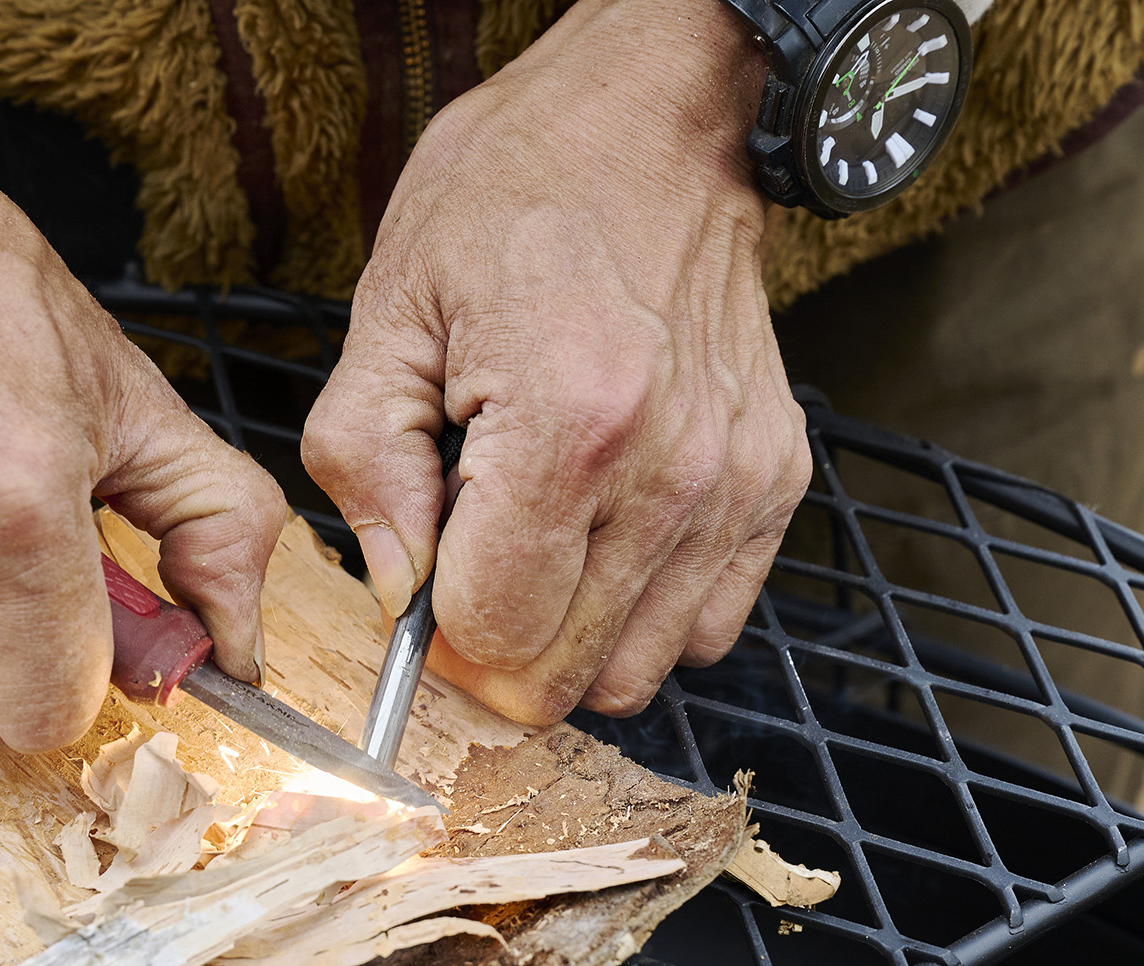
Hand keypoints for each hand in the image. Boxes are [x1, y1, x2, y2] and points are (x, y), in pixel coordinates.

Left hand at [301, 0, 809, 724]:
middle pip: (567, 672)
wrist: (658, 115)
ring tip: (538, 537)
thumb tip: (397, 591)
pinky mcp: (774, 480)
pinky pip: (704, 626)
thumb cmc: (518, 192)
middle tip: (469, 565)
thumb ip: (369, 467)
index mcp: (566, 427)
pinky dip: (643, 613)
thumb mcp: (391, 307)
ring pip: (637, 669)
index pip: (495, 634)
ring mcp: (733, 482)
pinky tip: (603, 538)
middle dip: (497, 646)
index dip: (435, 634)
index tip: (422, 584)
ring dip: (571, 634)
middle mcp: (669, 472)